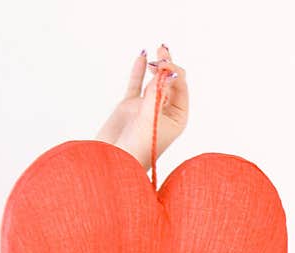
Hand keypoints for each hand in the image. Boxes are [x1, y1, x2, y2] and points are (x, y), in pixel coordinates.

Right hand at [94, 45, 188, 168]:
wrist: (113, 161)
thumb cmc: (137, 148)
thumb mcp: (150, 120)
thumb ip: (157, 95)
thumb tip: (167, 72)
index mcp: (178, 117)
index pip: (180, 88)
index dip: (173, 72)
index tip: (163, 65)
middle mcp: (164, 111)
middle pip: (170, 82)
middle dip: (167, 65)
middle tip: (162, 50)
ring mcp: (146, 107)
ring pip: (154, 81)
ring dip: (156, 66)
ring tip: (157, 51)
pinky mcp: (129, 106)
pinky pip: (136, 84)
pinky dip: (138, 70)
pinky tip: (141, 55)